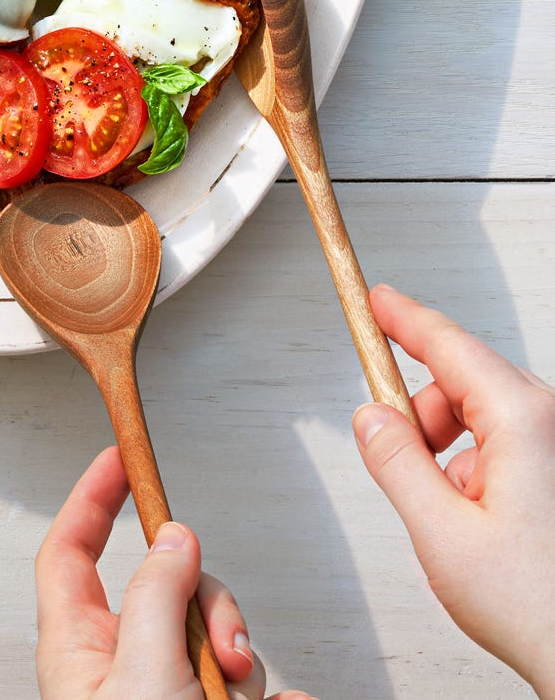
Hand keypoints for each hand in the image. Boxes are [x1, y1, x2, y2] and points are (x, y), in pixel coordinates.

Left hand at [35, 445, 314, 699]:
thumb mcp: (145, 674)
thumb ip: (157, 598)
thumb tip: (174, 537)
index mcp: (78, 651)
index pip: (69, 552)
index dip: (90, 498)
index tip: (118, 458)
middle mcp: (119, 668)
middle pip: (167, 588)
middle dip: (211, 606)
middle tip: (223, 649)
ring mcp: (163, 693)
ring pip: (213, 637)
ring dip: (243, 661)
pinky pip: (250, 686)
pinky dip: (271, 697)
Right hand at [353, 285, 554, 697]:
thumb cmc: (542, 608)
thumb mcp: (442, 534)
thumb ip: (396, 464)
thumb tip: (371, 419)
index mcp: (523, 420)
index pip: (449, 345)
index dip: (403, 319)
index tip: (377, 300)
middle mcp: (549, 422)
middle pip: (462, 382)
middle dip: (421, 412)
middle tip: (391, 451)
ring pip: (482, 417)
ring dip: (449, 449)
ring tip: (446, 510)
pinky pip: (504, 446)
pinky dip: (475, 470)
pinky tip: (475, 521)